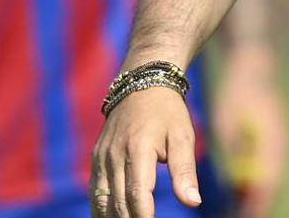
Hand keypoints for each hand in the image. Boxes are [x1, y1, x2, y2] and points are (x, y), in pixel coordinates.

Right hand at [90, 87, 201, 217]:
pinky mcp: (97, 158)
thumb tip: (193, 202)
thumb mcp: (183, 136)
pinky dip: (100, 210)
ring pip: (102, 201)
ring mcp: (102, 157)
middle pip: (119, 202)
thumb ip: (185, 171)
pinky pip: (95, 192)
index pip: (138, 195)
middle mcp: (115, 155)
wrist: (141, 84)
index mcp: (138, 149)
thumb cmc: (168, 113)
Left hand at [210, 46, 288, 216]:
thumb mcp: (227, 125)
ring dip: (259, 197)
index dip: (257, 206)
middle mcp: (283, 148)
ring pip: (274, 182)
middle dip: (258, 206)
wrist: (254, 69)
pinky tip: (243, 192)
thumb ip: (235, 155)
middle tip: (238, 217)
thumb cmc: (237, 95)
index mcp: (272, 144)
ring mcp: (284, 146)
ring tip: (238, 210)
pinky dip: (261, 185)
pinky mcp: (279, 144)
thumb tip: (237, 182)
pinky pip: (272, 172)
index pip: (268, 185)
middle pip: (274, 188)